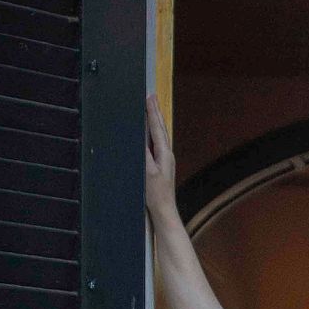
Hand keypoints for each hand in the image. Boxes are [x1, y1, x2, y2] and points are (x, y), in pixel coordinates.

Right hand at [145, 93, 177, 221]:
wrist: (164, 211)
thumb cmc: (156, 195)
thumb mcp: (147, 172)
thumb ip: (144, 154)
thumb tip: (141, 137)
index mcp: (164, 154)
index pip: (157, 128)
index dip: (152, 112)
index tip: (149, 97)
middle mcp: (167, 155)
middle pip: (160, 129)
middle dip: (155, 112)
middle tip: (151, 97)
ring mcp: (165, 161)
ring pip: (159, 136)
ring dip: (155, 122)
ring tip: (152, 109)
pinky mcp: (161, 166)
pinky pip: (156, 144)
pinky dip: (153, 134)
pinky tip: (150, 134)